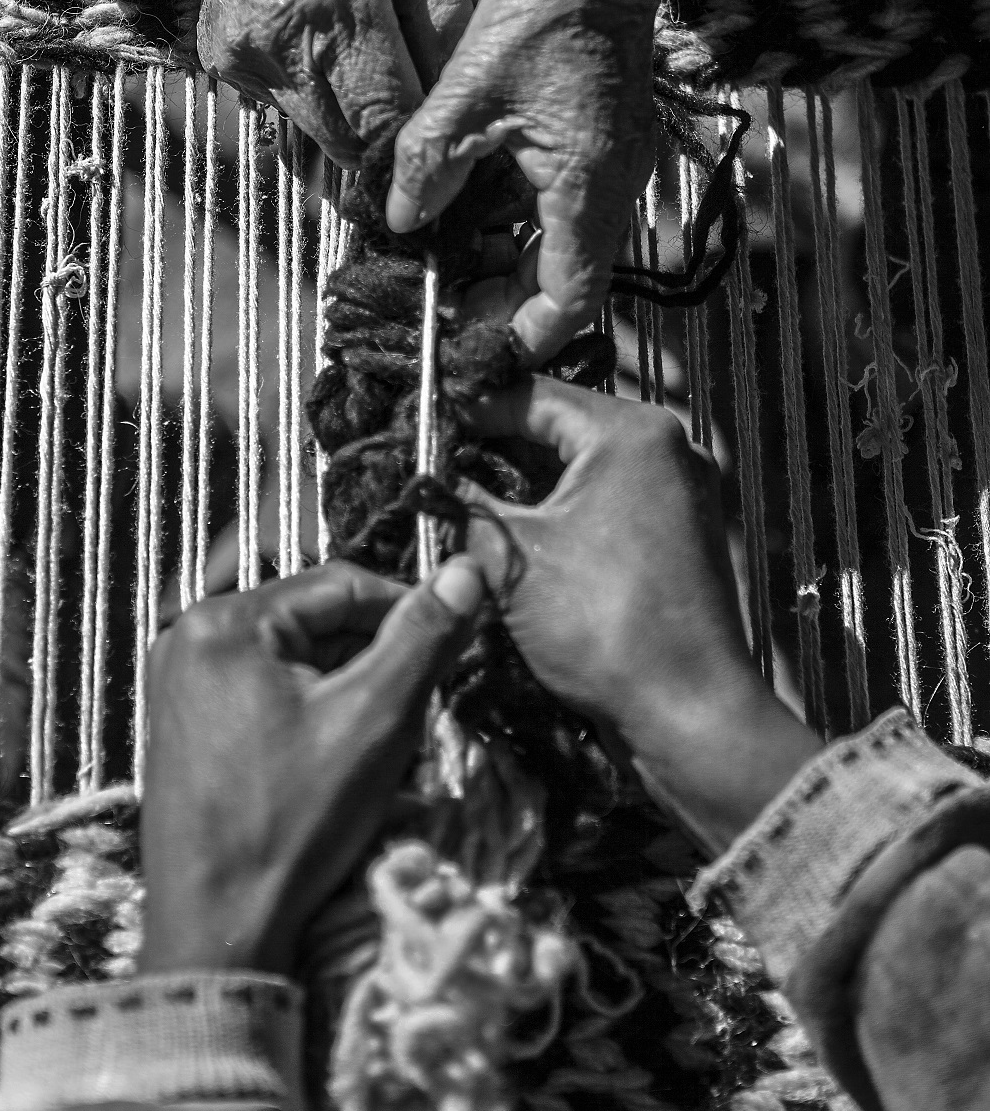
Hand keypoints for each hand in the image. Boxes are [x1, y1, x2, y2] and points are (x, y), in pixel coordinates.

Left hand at [138, 556, 486, 976]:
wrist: (216, 929)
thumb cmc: (293, 822)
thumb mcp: (376, 719)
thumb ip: (423, 637)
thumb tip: (468, 569)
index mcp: (223, 622)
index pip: (341, 584)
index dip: (407, 610)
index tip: (454, 645)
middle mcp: (188, 640)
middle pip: (314, 623)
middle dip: (374, 660)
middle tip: (418, 710)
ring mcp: (179, 687)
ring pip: (294, 662)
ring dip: (348, 691)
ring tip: (382, 746)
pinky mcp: (186, 729)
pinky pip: (265, 696)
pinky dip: (312, 716)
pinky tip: (339, 763)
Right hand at [154, 0, 471, 165]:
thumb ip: (442, 22)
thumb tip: (455, 95)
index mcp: (343, 1)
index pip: (387, 118)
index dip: (417, 138)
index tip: (440, 132)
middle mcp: (286, 39)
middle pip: (350, 144)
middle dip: (386, 140)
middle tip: (410, 112)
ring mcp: (246, 54)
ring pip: (317, 133)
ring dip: (349, 118)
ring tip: (365, 67)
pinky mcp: (222, 59)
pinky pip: (283, 106)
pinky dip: (312, 92)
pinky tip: (319, 44)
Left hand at [386, 0, 703, 362]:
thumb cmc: (543, 7)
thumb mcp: (465, 93)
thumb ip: (428, 168)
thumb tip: (405, 224)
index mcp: (588, 187)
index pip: (568, 302)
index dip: (520, 338)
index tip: (470, 349)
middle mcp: (614, 188)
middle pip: (565, 283)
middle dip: (505, 305)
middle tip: (443, 309)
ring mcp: (614, 166)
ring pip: (565, 247)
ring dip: (512, 264)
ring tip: (449, 267)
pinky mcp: (606, 143)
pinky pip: (568, 208)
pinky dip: (523, 225)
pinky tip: (474, 216)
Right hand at [464, 379, 819, 852]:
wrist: (689, 715)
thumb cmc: (606, 627)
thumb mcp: (511, 559)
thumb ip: (463, 506)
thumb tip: (429, 484)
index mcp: (633, 433)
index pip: (531, 394)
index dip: (468, 411)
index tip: (420, 430)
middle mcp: (665, 449)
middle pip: (557, 429)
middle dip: (493, 452)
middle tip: (435, 472)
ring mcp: (677, 494)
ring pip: (578, 471)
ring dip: (522, 489)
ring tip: (463, 508)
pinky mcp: (675, 537)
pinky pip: (603, 506)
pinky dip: (558, 517)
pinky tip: (511, 541)